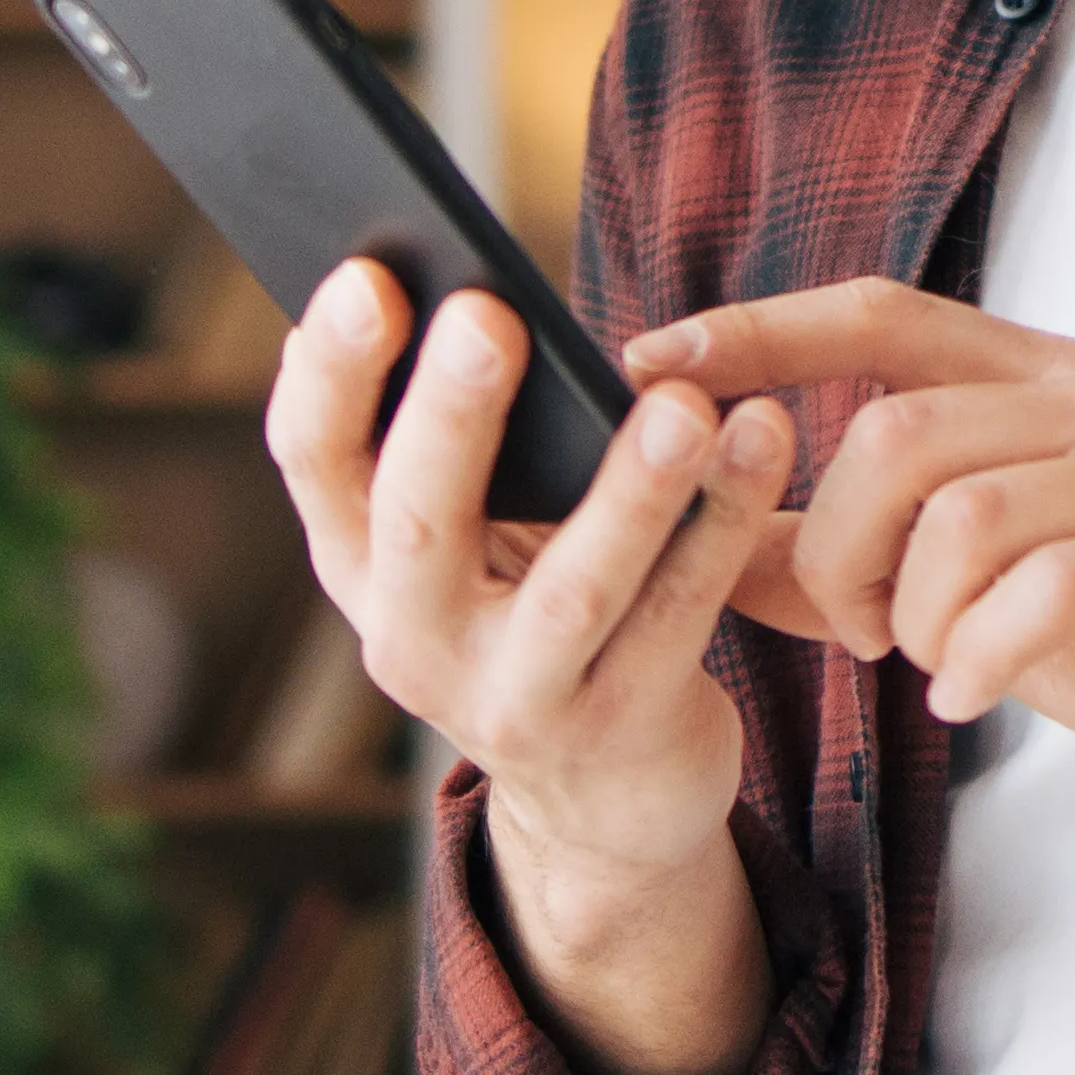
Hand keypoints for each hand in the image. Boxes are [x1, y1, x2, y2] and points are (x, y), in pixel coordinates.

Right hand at [264, 259, 800, 892]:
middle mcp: (411, 639)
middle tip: (490, 314)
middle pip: (419, 524)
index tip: (370, 277)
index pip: (312, 458)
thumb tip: (433, 278)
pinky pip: (680, 612)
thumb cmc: (529, 604)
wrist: (603, 798)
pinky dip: (724, 522)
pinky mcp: (620, 727)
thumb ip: (443, 437)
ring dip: (630, 492)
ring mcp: (514, 699)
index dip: (330, 370)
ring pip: (572, 590)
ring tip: (683, 405)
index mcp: (360, 563)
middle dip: (452, 417)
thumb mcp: (462, 540)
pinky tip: (762, 437)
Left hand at [618, 281, 1074, 829]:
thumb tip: (707, 543)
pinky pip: (1049, 588)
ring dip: (908, 610)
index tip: (646, 361)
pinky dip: (982, 655)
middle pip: (896, 427)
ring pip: (962, 508)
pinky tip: (974, 699)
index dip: (758, 331)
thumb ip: (867, 558)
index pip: (881, 315)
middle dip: (831, 542)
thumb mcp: (1003, 589)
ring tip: (930, 664)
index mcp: (1052, 383)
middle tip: (849, 630)